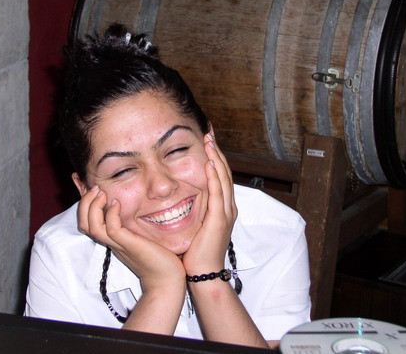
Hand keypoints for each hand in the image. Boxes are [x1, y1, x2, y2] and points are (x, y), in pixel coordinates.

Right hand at [77, 187, 185, 290]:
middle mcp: (112, 242)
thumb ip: (134, 225)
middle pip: (85, 225)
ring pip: (93, 227)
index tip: (95, 191)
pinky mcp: (131, 246)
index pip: (88, 223)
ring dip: (93, 207)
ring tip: (102, 193)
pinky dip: (111, 215)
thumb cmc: (158, 257)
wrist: (167, 279)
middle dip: (85, 203)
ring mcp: (120, 245)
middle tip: (95, 188)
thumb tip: (135, 207)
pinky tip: (117, 204)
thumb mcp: (141, 236)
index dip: (86, 206)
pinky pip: (112, 230)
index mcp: (113, 240)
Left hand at [182, 130, 237, 274]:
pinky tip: (209, 163)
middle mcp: (228, 206)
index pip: (219, 175)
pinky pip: (218, 192)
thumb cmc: (196, 252)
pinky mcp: (220, 218)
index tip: (206, 141)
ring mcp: (226, 212)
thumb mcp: (195, 225)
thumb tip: (177, 196)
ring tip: (209, 141)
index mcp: (222, 207)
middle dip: (216, 151)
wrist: (204, 273)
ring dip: (216, 158)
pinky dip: (214, 176)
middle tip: (209, 133)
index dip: (214, 157)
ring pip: (223, 178)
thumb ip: (192, 209)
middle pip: (223, 172)